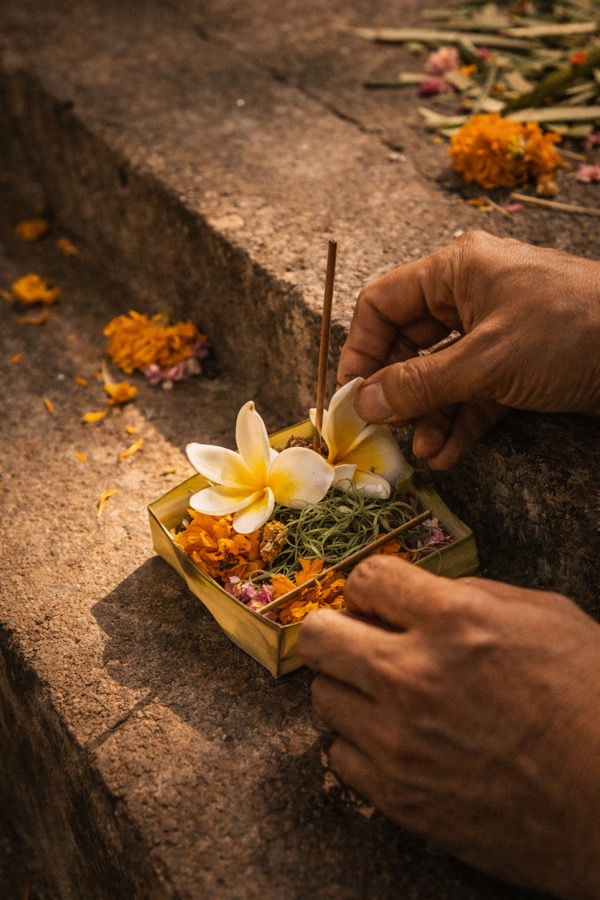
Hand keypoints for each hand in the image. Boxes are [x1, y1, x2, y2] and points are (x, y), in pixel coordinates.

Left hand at [298, 557, 599, 897]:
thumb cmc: (592, 701)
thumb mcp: (546, 618)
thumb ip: (472, 596)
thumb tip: (419, 596)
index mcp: (455, 619)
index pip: (368, 578)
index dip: (373, 587)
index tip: (379, 601)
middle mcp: (414, 675)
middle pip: (319, 636)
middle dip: (336, 630)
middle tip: (359, 640)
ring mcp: (399, 740)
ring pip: (324, 696)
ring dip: (351, 689)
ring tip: (387, 697)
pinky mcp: (397, 796)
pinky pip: (340, 755)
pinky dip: (361, 744)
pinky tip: (396, 740)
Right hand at [338, 231, 599, 468]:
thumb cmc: (569, 332)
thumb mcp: (486, 360)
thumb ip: (420, 383)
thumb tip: (364, 403)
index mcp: (456, 271)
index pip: (384, 302)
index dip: (361, 348)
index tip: (351, 395)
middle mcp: (471, 296)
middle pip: (409, 343)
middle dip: (395, 391)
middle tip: (380, 432)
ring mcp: (496, 332)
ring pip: (442, 374)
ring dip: (427, 415)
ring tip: (420, 454)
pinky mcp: (519, 365)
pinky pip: (474, 393)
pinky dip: (460, 422)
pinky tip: (448, 453)